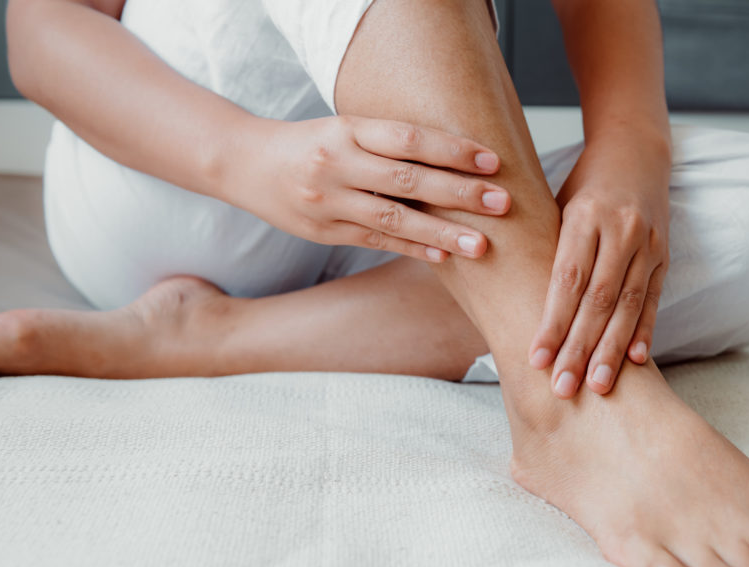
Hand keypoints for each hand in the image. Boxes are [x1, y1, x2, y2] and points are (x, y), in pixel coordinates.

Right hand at [224, 114, 510, 261]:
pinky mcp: (324, 232)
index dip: (452, 149)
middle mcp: (338, 163)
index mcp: (347, 129)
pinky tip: (443, 257)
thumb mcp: (346, 128)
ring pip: (394, 219)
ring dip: (441, 233)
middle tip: (501, 203)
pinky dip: (411, 249)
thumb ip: (391, 143)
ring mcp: (329, 201)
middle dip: (459, 192)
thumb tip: (457, 158)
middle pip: (408, 179)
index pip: (409, 138)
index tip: (492, 161)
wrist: (247, 164)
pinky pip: (375, 242)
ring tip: (480, 245)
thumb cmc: (312, 144)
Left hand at [528, 132, 670, 396]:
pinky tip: (635, 361)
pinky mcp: (664, 255)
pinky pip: (652, 298)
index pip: (567, 279)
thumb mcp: (553, 205)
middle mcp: (620, 229)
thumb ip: (540, 248)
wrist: (634, 152)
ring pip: (628, 305)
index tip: (535, 359)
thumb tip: (504, 300)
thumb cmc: (580, 186)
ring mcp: (648, 243)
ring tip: (599, 387)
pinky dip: (644, 331)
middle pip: (598, 299)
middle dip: (580, 348)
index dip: (552, 322)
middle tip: (563, 388)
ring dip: (612, 350)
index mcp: (585, 215)